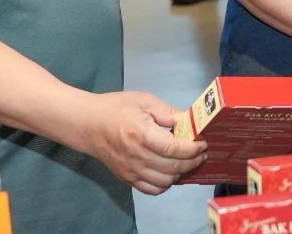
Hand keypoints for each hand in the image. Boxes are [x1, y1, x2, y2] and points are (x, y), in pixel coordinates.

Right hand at [81, 91, 206, 194]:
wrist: (88, 124)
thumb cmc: (116, 108)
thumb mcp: (144, 101)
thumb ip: (168, 112)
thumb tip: (190, 120)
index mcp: (142, 134)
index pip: (174, 149)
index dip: (193, 148)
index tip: (203, 142)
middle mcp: (137, 156)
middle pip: (173, 167)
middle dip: (192, 161)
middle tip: (201, 152)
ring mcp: (131, 171)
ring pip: (165, 181)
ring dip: (181, 173)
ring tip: (189, 161)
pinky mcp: (127, 179)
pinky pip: (152, 189)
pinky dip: (166, 184)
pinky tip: (171, 172)